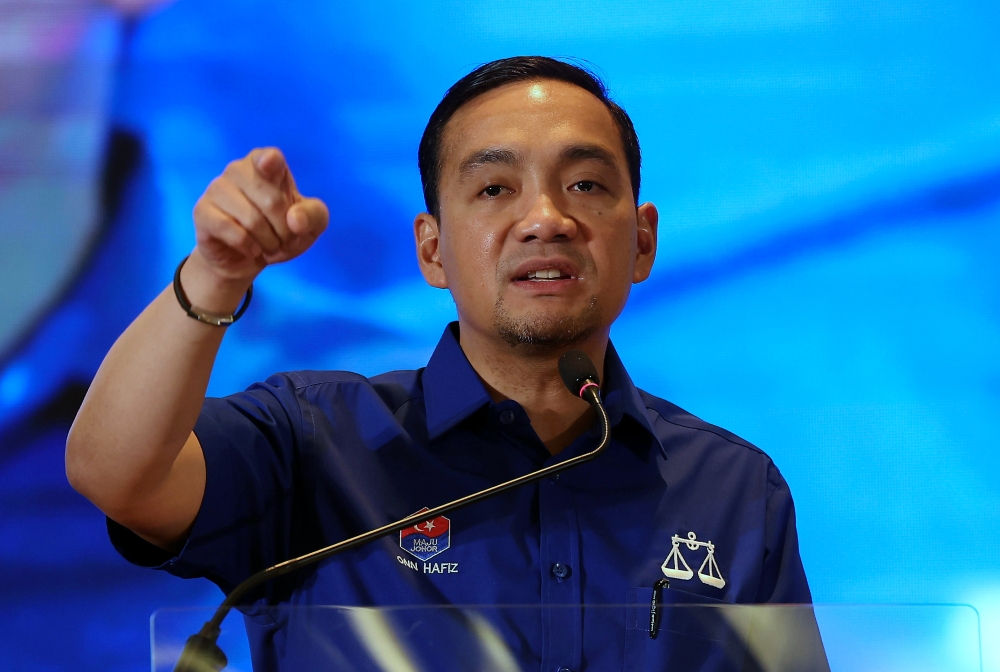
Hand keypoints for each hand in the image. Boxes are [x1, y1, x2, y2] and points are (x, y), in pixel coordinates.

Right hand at [191, 147, 328, 283]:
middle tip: (282, 238)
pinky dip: (248, 246)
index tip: (271, 164)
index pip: (269, 157)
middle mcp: (238, 170)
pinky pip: (229, 230)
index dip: (270, 161)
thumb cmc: (279, 232)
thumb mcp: (309, 226)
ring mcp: (217, 188)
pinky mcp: (202, 211)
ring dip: (268, 241)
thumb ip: (313, 216)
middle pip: (271, 200)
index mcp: (265, 164)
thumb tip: (295, 220)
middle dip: (284, 229)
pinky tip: (251, 248)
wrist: (247, 258)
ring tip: (267, 245)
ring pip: (251, 219)